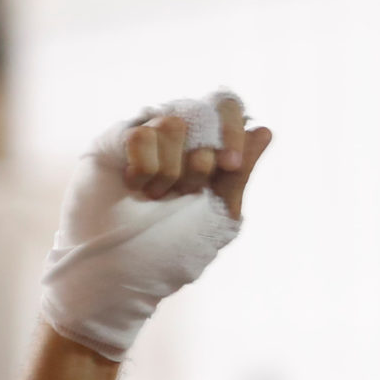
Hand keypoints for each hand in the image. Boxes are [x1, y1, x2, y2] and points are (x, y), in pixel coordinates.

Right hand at [41, 91, 272, 360]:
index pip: (229, 108)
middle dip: (202, 160)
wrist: (122, 271)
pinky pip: (142, 133)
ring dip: (170, 171)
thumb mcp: (218, 217)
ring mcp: (148, 136)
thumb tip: (264, 129)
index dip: (232, 129)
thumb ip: (239, 175)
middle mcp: (181, 138)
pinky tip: (135, 188)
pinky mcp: (115, 140)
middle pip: (205, 109)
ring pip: (173, 121)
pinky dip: (144, 168)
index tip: (230, 165)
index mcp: (210, 151)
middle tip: (186, 192)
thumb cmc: (171, 251)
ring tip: (155, 197)